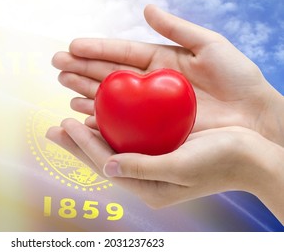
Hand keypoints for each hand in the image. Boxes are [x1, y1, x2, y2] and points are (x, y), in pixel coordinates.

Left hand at [46, 119, 283, 222]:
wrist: (253, 158)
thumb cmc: (222, 163)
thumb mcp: (183, 168)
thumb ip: (144, 169)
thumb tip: (107, 166)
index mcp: (148, 187)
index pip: (105, 164)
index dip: (82, 145)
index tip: (62, 125)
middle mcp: (145, 177)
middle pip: (102, 157)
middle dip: (76, 143)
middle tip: (51, 129)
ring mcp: (151, 162)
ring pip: (112, 146)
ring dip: (89, 133)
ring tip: (66, 121)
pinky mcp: (160, 149)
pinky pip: (128, 138)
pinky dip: (111, 127)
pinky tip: (98, 117)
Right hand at [52, 5, 283, 145]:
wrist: (254, 117)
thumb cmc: (238, 79)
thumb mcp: (210, 45)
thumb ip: (176, 28)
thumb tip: (145, 8)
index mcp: (159, 61)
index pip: (121, 52)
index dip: (96, 49)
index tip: (72, 46)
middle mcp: (148, 84)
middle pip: (109, 74)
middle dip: (82, 69)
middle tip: (57, 66)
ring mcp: (148, 108)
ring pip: (110, 97)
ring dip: (85, 91)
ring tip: (64, 86)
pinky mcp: (151, 129)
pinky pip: (121, 122)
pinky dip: (101, 118)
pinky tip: (83, 114)